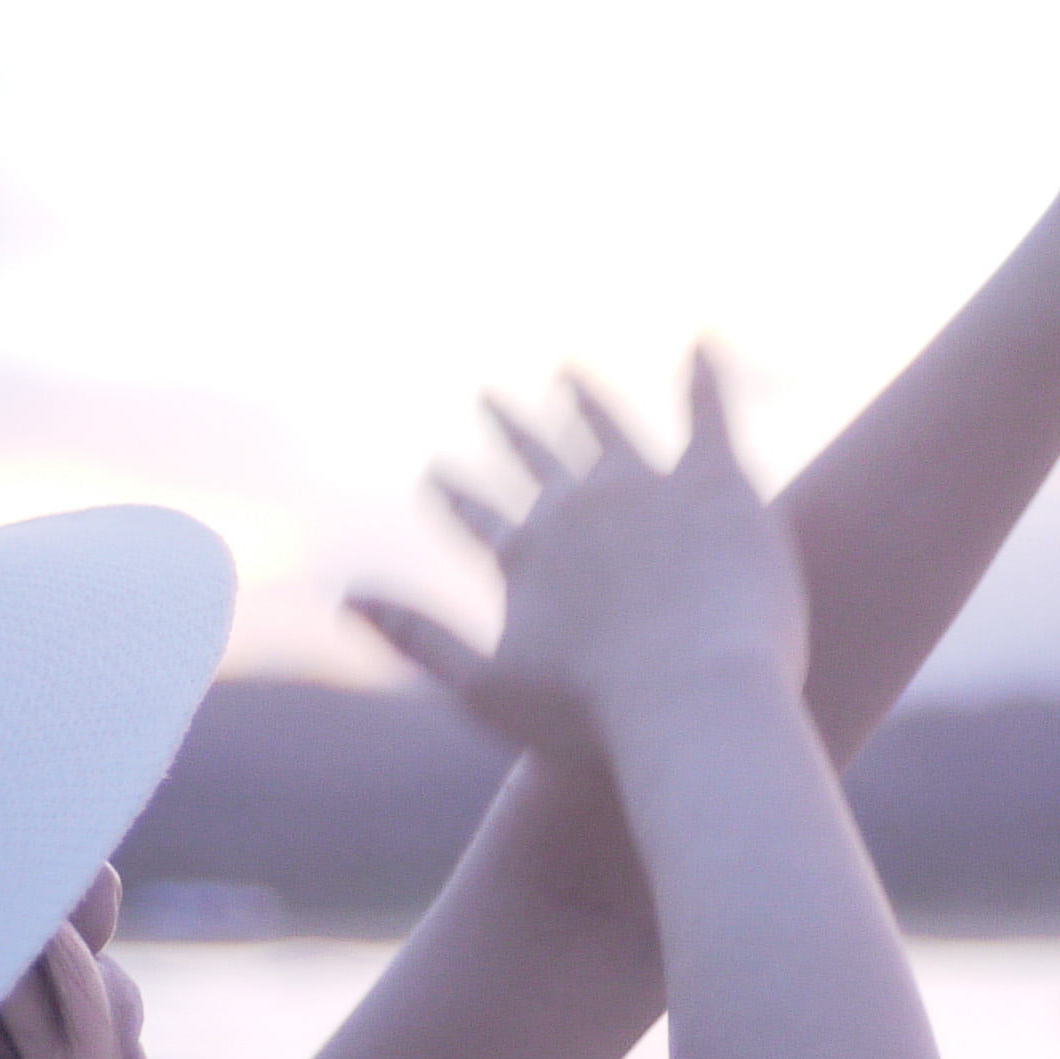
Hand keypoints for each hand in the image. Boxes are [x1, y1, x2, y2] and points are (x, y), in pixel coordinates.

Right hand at [350, 348, 802, 767]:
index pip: (475, 514)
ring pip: (607, 425)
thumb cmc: (593, 718)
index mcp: (524, 553)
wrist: (694, 702)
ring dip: (585, 398)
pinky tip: (706, 339)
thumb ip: (416, 639)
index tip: (436, 473)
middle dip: (508, 428)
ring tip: (570, 374)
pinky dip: (705, 375)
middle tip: (489, 397)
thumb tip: (342, 598)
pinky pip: (709, 412)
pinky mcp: (717, 483)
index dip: (455, 495)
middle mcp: (576, 504)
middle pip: (534, 456)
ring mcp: (647, 487)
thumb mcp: (485, 691)